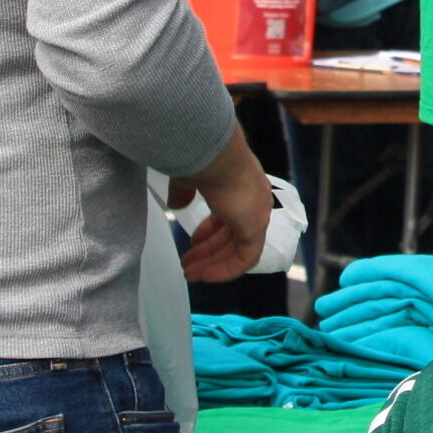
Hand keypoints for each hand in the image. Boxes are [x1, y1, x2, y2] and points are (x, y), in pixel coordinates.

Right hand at [174, 129, 271, 281]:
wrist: (215, 155)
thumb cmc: (202, 161)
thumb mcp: (189, 179)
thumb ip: (184, 193)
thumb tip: (176, 205)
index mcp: (242, 187)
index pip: (230, 215)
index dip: (211, 231)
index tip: (193, 242)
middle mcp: (254, 201)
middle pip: (232, 235)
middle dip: (209, 252)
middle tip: (188, 265)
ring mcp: (256, 214)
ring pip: (238, 249)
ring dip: (213, 263)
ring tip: (190, 274)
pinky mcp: (255, 228)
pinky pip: (246, 258)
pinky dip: (227, 270)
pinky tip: (207, 277)